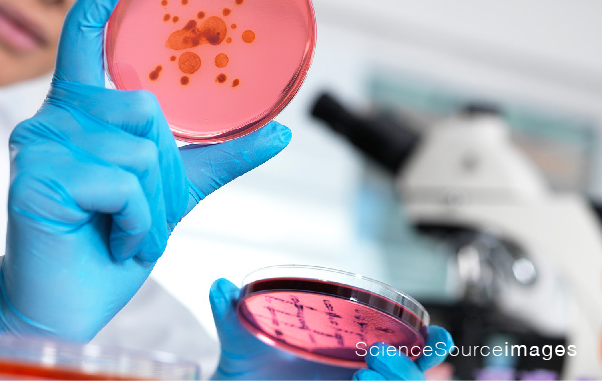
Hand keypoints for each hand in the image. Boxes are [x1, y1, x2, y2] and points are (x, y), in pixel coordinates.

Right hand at [0, 0, 291, 341]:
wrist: (74, 305)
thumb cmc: (111, 242)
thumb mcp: (172, 193)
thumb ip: (216, 159)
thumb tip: (278, 132)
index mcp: (81, 112)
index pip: (90, 32)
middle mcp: (53, 119)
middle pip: (145, 109)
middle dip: (162, 171)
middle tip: (137, 211)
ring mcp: (39, 144)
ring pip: (141, 147)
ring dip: (152, 203)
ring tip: (123, 228)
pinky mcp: (35, 176)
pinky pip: (123, 181)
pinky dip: (138, 220)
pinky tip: (112, 238)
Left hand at [209, 279, 452, 379]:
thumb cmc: (246, 363)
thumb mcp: (240, 338)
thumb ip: (230, 313)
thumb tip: (220, 286)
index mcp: (349, 351)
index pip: (406, 351)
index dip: (430, 347)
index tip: (437, 335)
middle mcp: (358, 374)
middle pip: (410, 378)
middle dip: (407, 369)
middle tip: (372, 356)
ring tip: (361, 374)